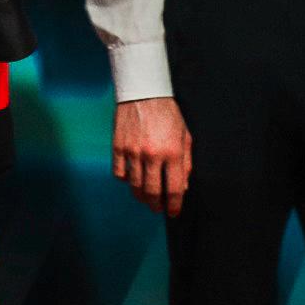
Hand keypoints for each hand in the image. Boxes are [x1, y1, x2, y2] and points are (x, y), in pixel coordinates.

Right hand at [113, 95, 192, 215]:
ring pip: (135, 186)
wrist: (143, 92)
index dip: (174, 206)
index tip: (173, 212)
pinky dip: (125, 180)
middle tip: (158, 208)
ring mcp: (133, 151)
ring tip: (145, 197)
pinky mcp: (118, 146)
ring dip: (141, 196)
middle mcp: (152, 155)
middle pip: (152, 192)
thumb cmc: (167, 113)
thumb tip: (182, 187)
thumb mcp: (185, 137)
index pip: (174, 189)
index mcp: (173, 153)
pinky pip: (119, 173)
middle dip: (156, 205)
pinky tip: (131, 178)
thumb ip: (186, 164)